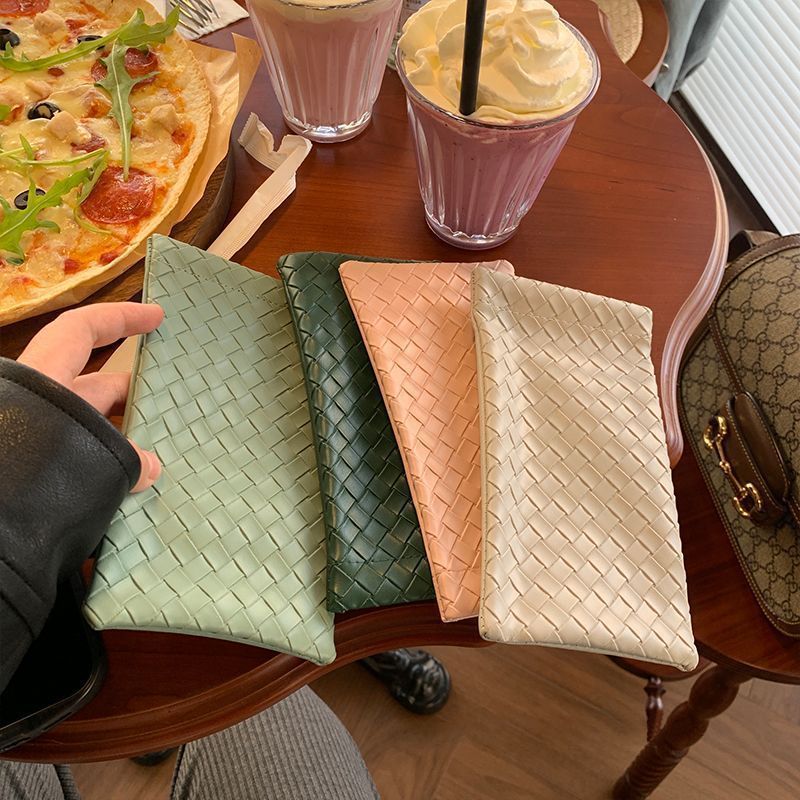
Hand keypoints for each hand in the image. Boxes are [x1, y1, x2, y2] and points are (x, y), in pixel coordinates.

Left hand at [18, 302, 164, 492]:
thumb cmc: (32, 476)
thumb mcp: (86, 454)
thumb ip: (126, 456)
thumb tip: (150, 468)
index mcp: (45, 381)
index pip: (81, 330)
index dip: (121, 317)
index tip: (157, 317)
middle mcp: (40, 404)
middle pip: (95, 387)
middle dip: (135, 397)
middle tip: (170, 407)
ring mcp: (38, 438)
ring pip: (89, 427)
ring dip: (123, 437)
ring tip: (158, 455)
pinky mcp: (38, 473)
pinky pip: (81, 460)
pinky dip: (107, 466)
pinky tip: (133, 484)